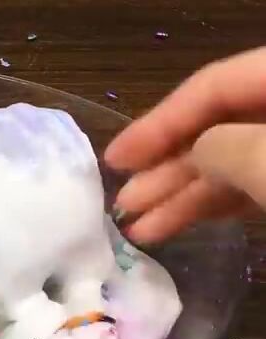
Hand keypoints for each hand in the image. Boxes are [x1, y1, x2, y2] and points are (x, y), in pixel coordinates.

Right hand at [104, 46, 265, 243]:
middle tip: (121, 200)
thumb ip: (221, 149)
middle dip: (165, 167)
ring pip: (233, 162)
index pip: (212, 86)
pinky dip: (212, 206)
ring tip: (134, 228)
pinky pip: (253, 184)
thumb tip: (195, 153)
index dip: (158, 122)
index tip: (112, 160)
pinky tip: (170, 227)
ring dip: (179, 195)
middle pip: (219, 124)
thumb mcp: (264, 159)